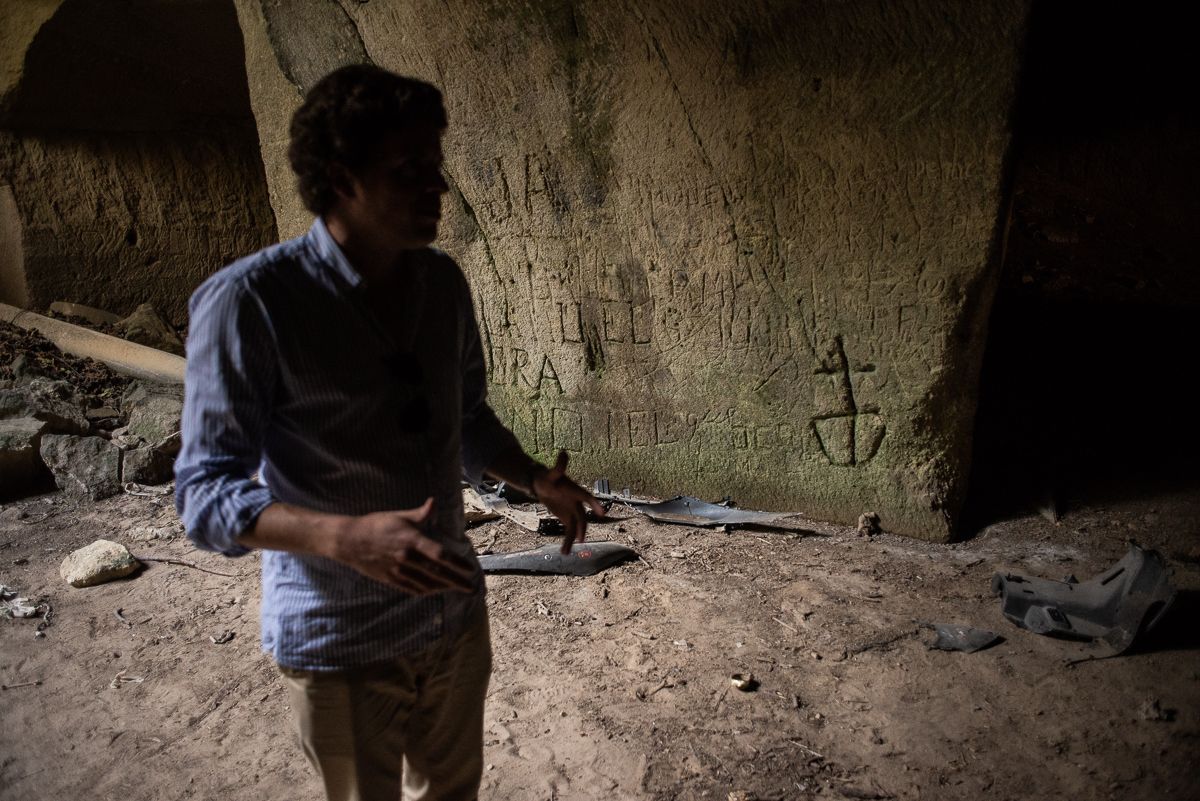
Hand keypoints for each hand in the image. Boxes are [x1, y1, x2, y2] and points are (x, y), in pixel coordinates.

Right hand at [334, 498, 475, 593]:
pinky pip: (413, 588)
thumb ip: (420, 513)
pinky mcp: (391, 579)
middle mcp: (407, 558)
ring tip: (458, 589)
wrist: (349, 541)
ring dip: (444, 588)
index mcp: (411, 540)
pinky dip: (427, 591)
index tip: (470, 569)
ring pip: (426, 584)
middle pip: (437, 573)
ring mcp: (398, 571)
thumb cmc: (376, 525)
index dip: (457, 563)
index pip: (440, 554)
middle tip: (472, 588)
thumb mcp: (399, 516)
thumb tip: (434, 502)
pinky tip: (436, 590)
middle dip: (456, 581)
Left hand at [532, 450, 606, 554]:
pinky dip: (568, 541)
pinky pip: (570, 531)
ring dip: (572, 539)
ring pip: (575, 527)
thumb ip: (559, 466)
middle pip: (581, 517)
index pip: (587, 497)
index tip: (603, 513)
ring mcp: (573, 512)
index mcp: (575, 491)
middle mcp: (577, 503)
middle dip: (581, 528)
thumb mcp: (550, 473)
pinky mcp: (567, 518)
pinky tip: (565, 551)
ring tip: (566, 552)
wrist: (541, 484)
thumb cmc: (547, 477)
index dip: (594, 504)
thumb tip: (564, 453)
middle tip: (580, 539)